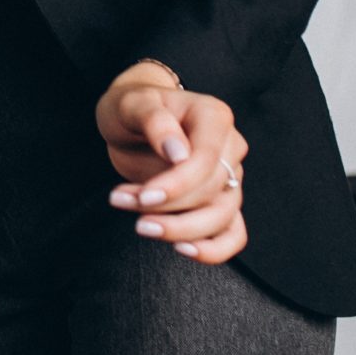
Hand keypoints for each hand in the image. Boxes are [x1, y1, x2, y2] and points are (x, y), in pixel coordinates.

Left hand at [95, 63, 248, 263]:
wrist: (132, 121)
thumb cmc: (133, 108)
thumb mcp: (132, 104)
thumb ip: (155, 121)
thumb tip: (178, 153)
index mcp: (214, 117)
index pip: (206, 160)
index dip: (178, 185)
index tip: (143, 196)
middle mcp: (231, 147)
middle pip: (213, 191)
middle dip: (167, 207)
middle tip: (122, 201)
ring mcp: (230, 177)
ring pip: (223, 217)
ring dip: (180, 230)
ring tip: (140, 225)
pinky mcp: (222, 202)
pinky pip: (233, 234)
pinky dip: (214, 250)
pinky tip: (182, 249)